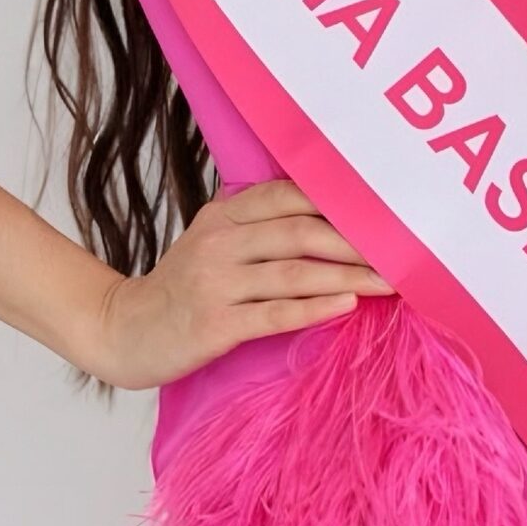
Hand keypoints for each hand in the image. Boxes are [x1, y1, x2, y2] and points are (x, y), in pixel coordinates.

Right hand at [91, 177, 396, 389]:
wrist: (124, 329)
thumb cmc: (183, 288)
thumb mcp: (214, 242)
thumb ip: (259, 227)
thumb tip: (333, 220)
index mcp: (224, 215)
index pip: (290, 196)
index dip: (339, 203)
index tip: (384, 213)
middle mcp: (220, 241)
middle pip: (301, 232)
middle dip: (357, 242)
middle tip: (402, 251)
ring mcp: (215, 283)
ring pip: (295, 272)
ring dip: (349, 275)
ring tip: (391, 282)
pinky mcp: (215, 324)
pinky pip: (275, 313)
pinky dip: (315, 307)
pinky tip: (347, 305)